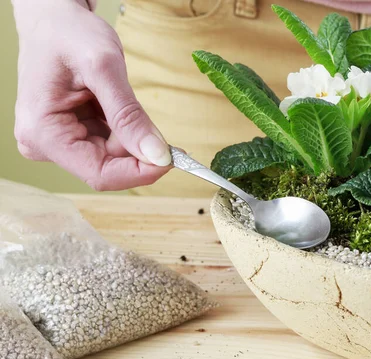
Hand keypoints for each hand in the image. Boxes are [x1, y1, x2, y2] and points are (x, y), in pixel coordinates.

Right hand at [12, 0, 170, 190]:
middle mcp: (45, 144)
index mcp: (44, 133)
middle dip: (138, 150)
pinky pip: (108, 144)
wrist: (53, 17)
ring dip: (131, 136)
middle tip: (161, 129)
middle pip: (108, 167)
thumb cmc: (68, 33)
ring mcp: (58, 141)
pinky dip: (125, 130)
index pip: (100, 175)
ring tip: (123, 100)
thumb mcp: (103, 68)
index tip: (172, 159)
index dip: (140, 173)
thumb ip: (130, 115)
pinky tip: (117, 105)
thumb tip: (157, 155)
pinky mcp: (70, 134)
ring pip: (112, 156)